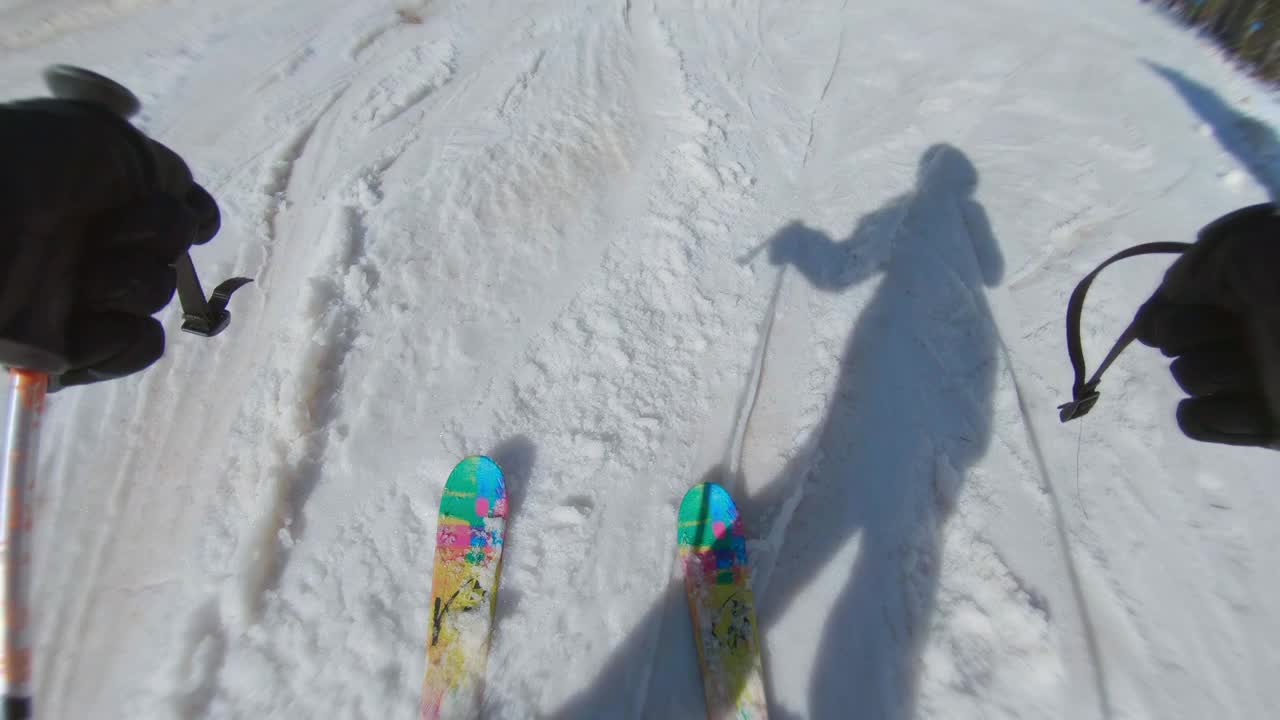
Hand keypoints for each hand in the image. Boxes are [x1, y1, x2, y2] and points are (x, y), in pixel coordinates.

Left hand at [0, 97, 219, 387]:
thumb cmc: (21, 165)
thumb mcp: (94, 132)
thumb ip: (154, 163)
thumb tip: (185, 195)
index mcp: (99, 194)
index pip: (175, 208)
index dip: (190, 213)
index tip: (189, 211)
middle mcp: (93, 243)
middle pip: (175, 252)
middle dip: (157, 237)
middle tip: (109, 231)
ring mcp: (81, 296)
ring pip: (158, 293)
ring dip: (130, 281)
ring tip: (81, 277)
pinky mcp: (71, 347)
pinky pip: (140, 344)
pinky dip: (124, 336)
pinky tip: (89, 318)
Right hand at [1134, 203, 1279, 447]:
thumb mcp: (1254, 248)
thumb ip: (1200, 262)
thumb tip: (1173, 293)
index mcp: (1257, 280)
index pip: (1179, 288)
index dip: (1168, 298)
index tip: (1178, 301)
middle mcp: (1252, 325)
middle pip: (1169, 332)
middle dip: (1191, 333)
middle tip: (1238, 332)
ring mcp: (1255, 376)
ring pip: (1185, 377)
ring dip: (1216, 375)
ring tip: (1268, 377)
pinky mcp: (1259, 424)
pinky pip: (1194, 420)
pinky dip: (1218, 418)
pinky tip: (1259, 414)